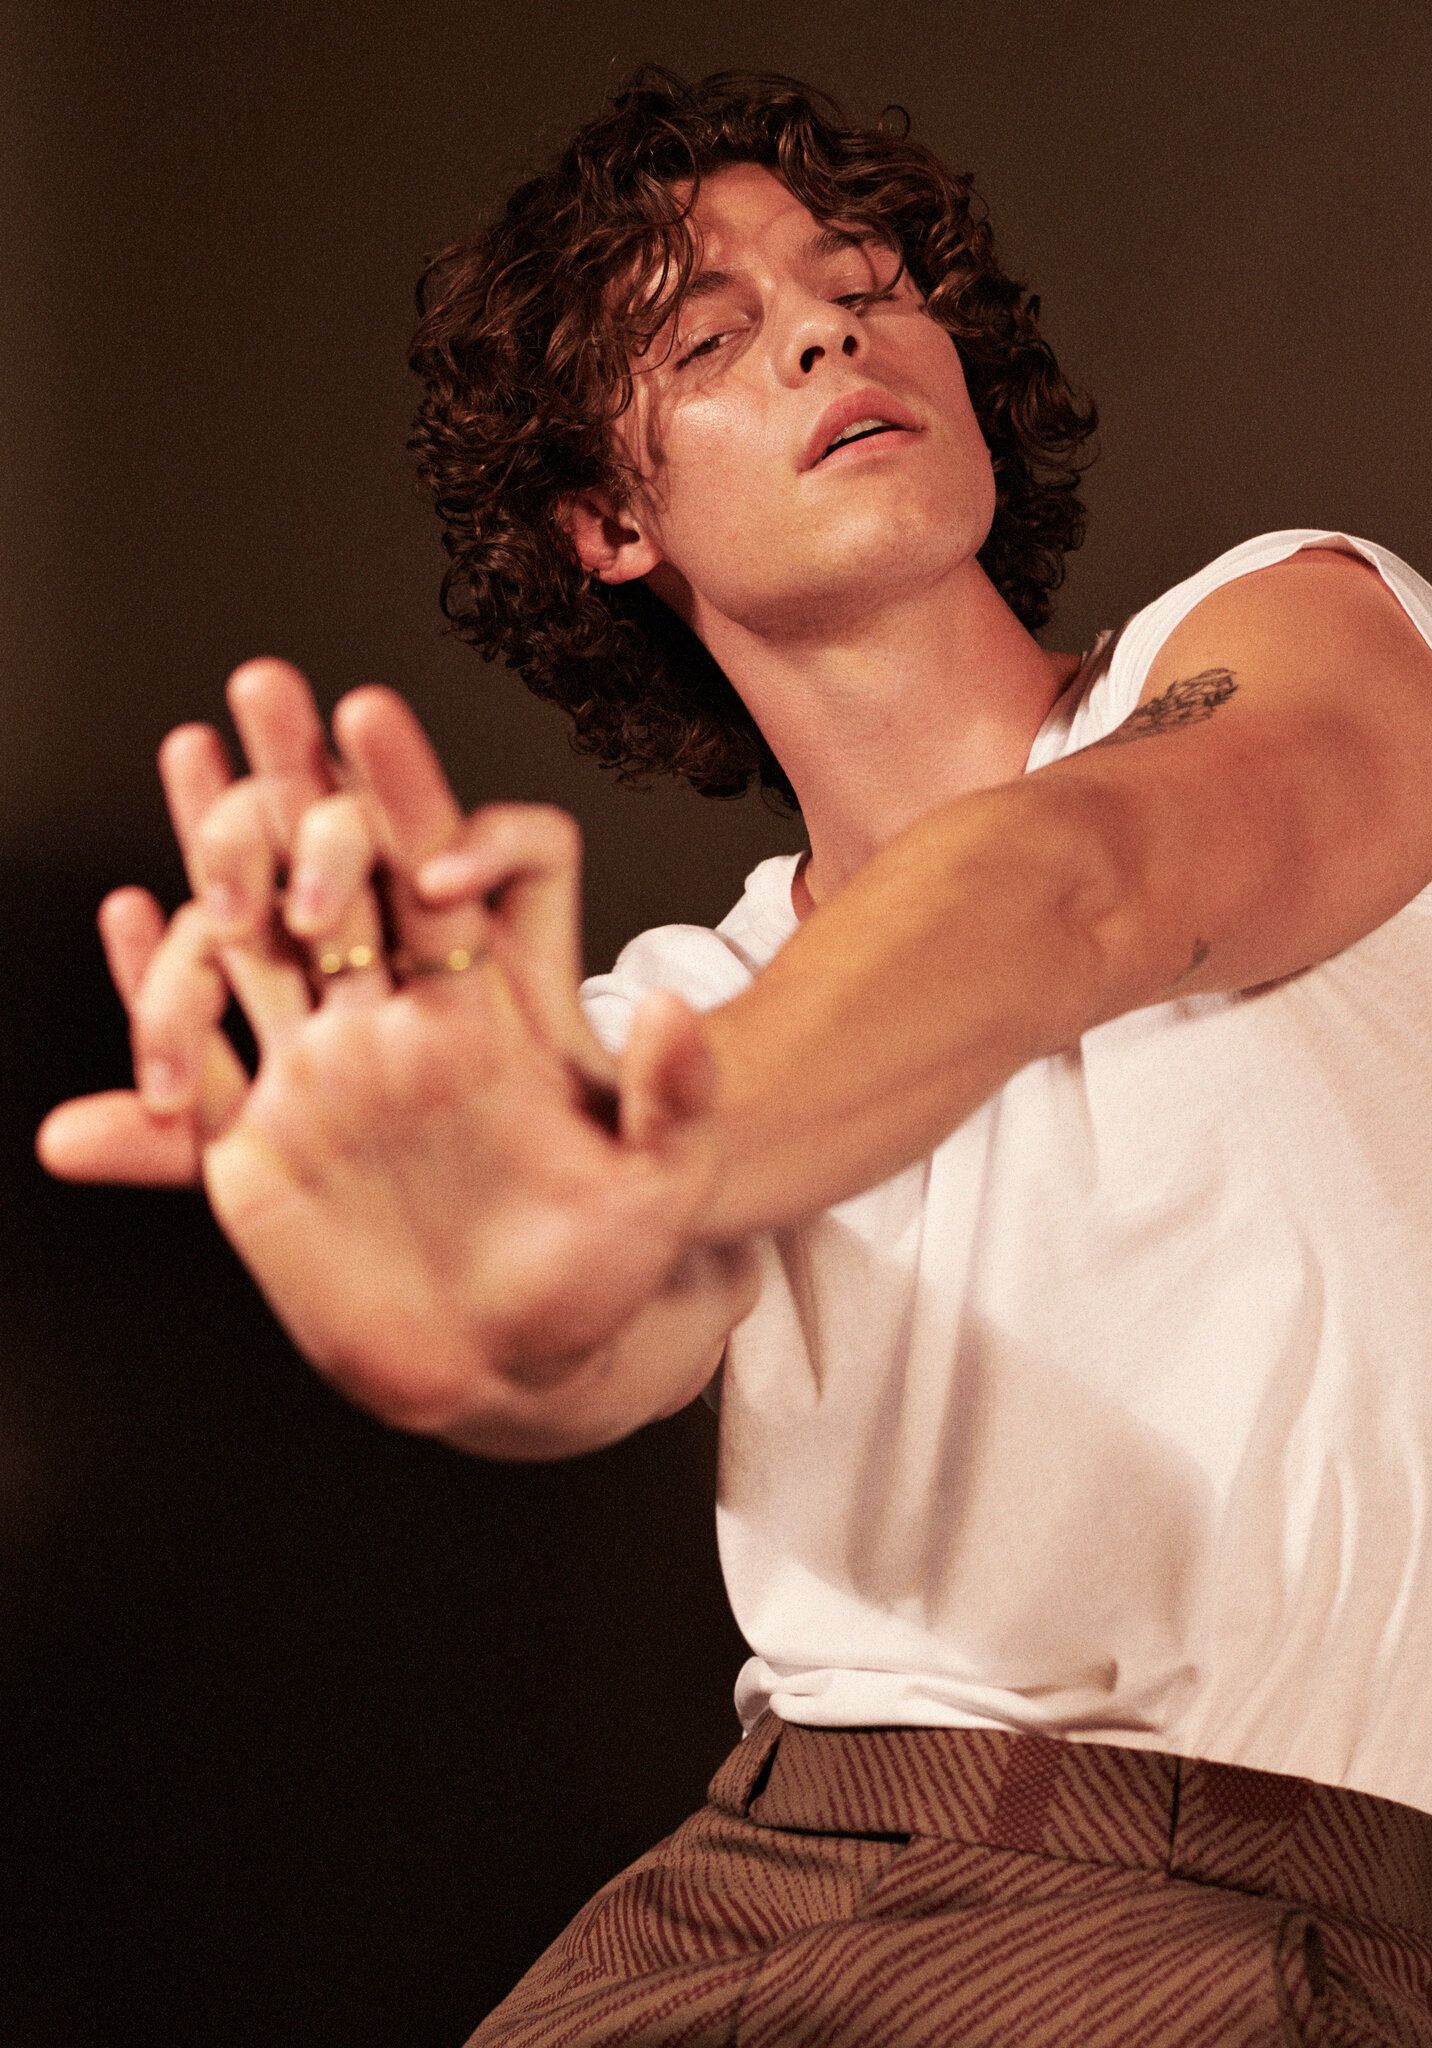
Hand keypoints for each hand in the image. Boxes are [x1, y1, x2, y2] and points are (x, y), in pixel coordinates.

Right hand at [38, 660, 746, 1432]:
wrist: (527, 1362)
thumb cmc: (604, 1269)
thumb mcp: (662, 1184)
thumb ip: (671, 1099)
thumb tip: (679, 1011)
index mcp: (486, 1016)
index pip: (442, 869)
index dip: (411, 793)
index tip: (373, 718)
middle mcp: (396, 1025)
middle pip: (339, 866)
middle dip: (295, 770)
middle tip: (263, 685)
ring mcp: (324, 1073)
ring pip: (260, 931)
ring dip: (220, 839)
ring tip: (192, 750)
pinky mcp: (263, 1143)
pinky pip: (204, 1050)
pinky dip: (161, 986)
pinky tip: (135, 918)